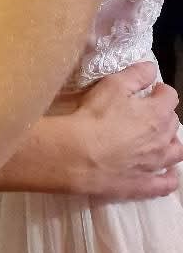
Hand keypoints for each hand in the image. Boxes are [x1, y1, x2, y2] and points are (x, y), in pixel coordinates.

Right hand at [64, 62, 182, 198]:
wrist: (79, 154)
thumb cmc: (95, 116)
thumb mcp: (113, 85)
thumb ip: (136, 74)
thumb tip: (152, 68)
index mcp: (157, 113)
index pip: (170, 97)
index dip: (161, 90)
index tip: (152, 89)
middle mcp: (163, 139)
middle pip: (173, 123)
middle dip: (165, 115)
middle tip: (148, 111)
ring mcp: (156, 164)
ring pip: (176, 152)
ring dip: (172, 144)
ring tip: (160, 140)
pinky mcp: (145, 184)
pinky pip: (166, 184)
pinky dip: (170, 178)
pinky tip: (168, 175)